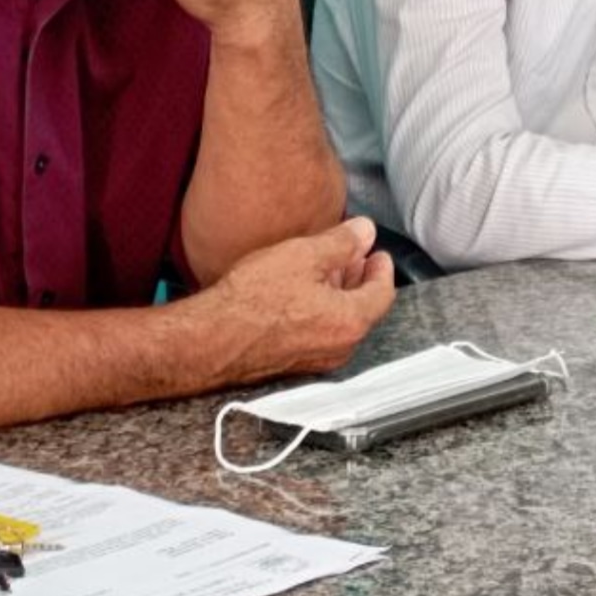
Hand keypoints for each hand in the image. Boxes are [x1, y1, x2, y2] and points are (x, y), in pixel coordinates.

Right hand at [182, 217, 394, 387]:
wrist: (212, 339)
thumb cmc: (253, 301)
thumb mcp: (303, 256)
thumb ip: (341, 243)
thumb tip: (364, 231)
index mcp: (351, 321)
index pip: (383, 293)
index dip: (382, 269)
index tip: (378, 254)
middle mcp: (340, 347)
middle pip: (364, 308)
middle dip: (360, 279)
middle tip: (354, 258)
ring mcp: (318, 360)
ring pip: (341, 322)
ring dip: (339, 294)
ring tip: (326, 270)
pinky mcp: (295, 364)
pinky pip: (321, 334)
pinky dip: (322, 311)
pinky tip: (302, 293)